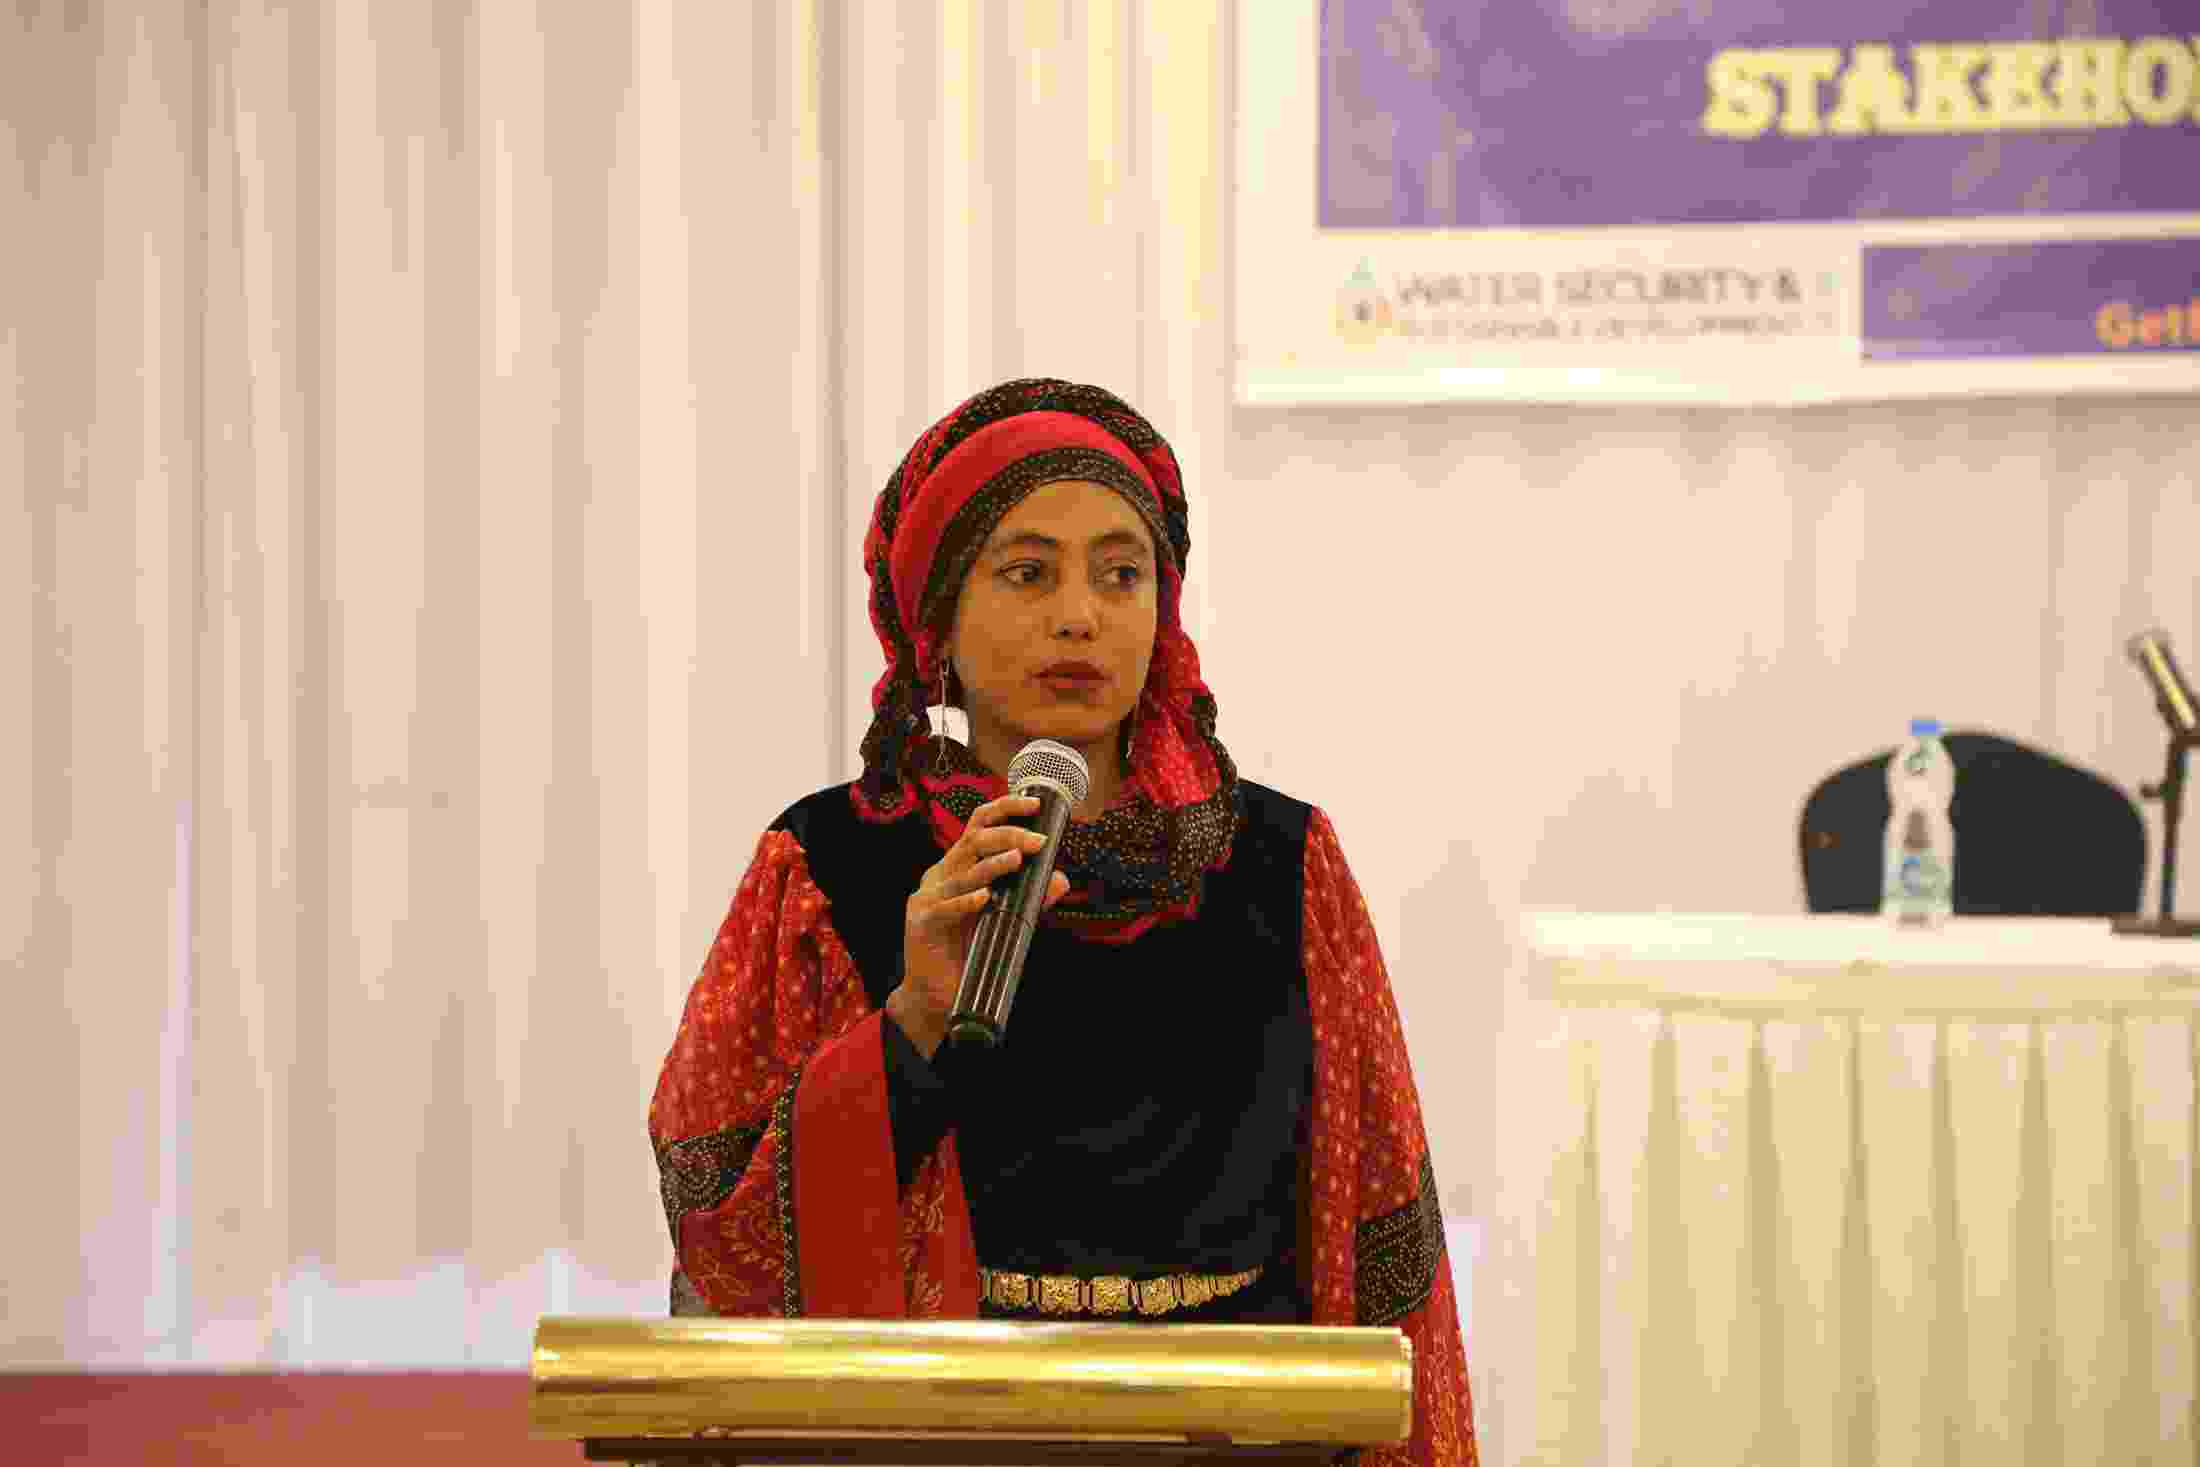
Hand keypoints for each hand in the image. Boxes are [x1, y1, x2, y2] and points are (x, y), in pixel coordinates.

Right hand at [889, 793, 1069, 1057]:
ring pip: (963, 871)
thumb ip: (1029, 898)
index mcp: (959, 866)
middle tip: (1038, 842)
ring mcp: (929, 896)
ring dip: (993, 865)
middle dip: (1008, 836)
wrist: (934, 994)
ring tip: (1018, 860)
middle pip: (973, 841)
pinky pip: (946, 907)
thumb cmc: (968, 950)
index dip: (1005, 809)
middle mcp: (942, 874)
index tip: (1035, 805)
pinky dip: (967, 902)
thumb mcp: (1002, 918)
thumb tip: (1060, 879)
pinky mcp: (923, 922)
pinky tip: (985, 899)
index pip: (979, 825)